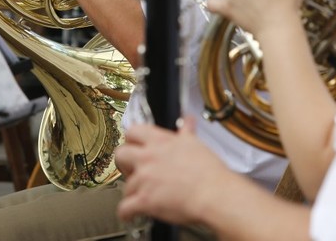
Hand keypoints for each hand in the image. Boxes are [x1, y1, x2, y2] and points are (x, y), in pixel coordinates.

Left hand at [116, 118, 234, 226]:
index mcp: (160, 141)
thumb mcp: (196, 144)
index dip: (132, 140)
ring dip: (133, 191)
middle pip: (121, 154)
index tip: (135, 146)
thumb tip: (188, 121)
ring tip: (142, 194)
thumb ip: (186, 132)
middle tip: (133, 169)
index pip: (133, 131)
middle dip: (125, 163)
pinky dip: (126, 213)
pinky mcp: (144, 200)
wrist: (214, 194)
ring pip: (126, 184)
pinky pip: (124, 207)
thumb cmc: (209, 173)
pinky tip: (131, 213)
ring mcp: (144, 179)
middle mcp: (149, 157)